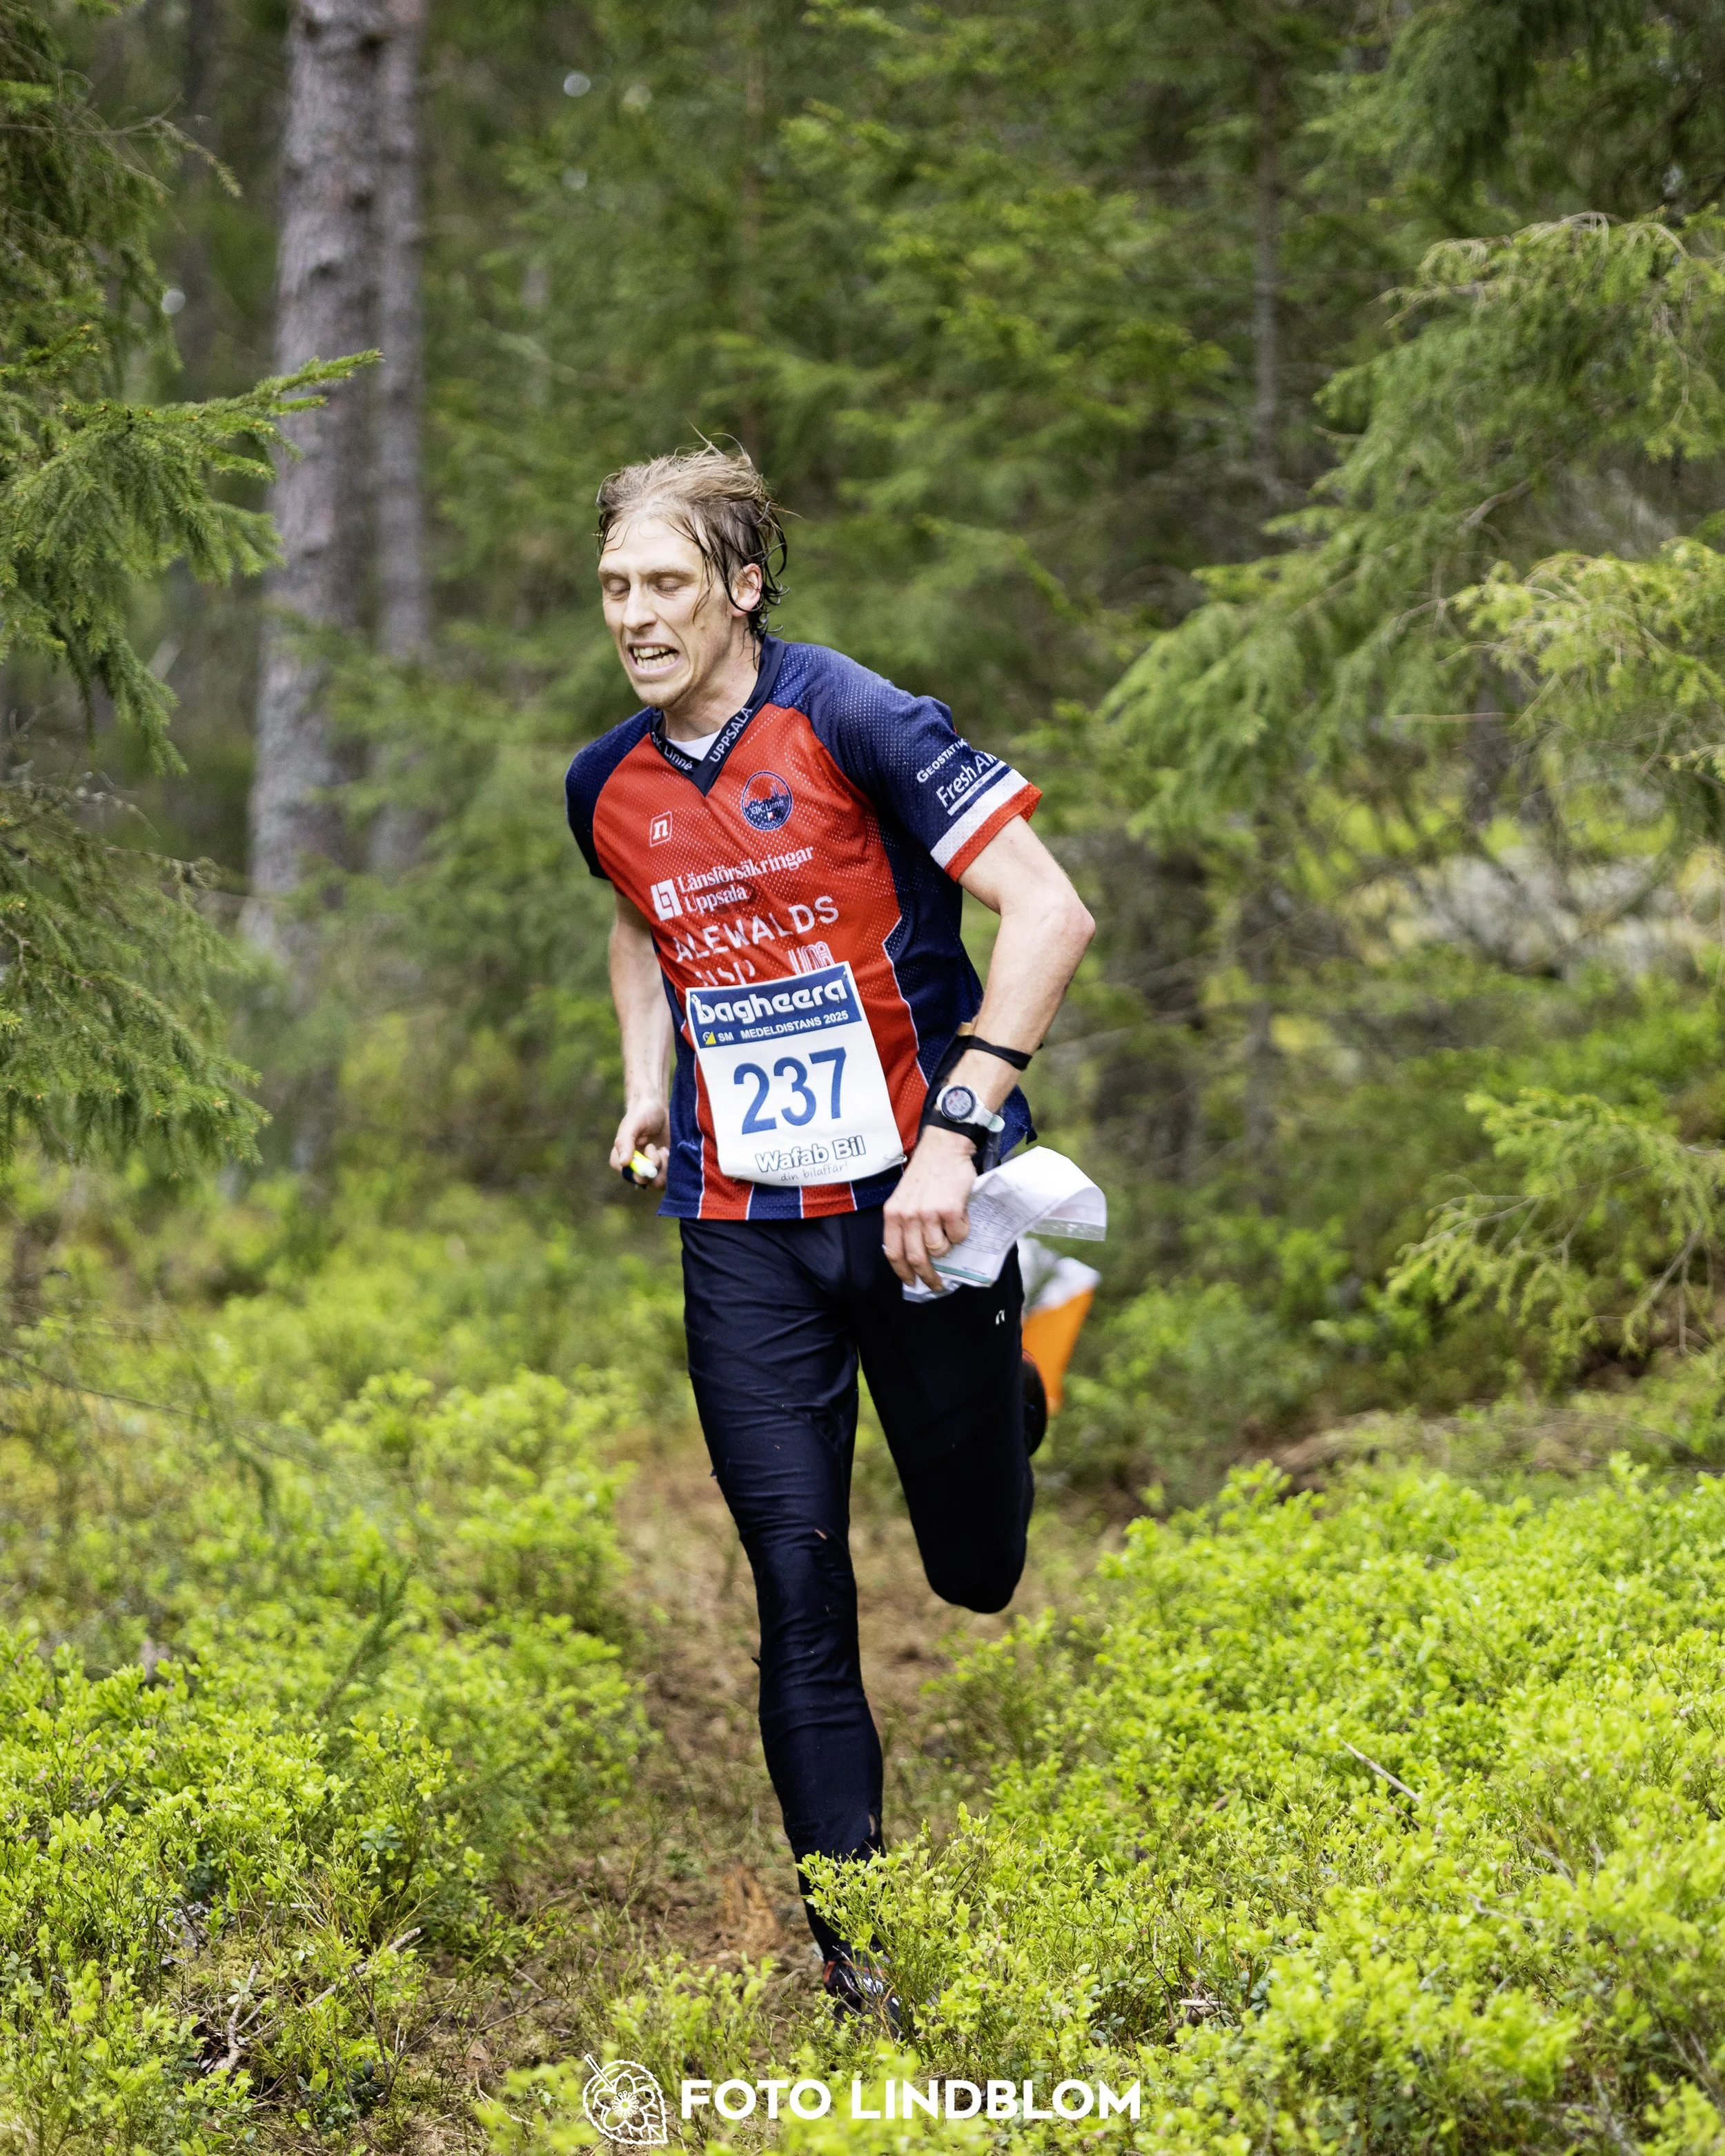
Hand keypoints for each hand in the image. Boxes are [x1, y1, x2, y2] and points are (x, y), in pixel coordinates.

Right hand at [610, 1099, 668, 1186]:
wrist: (658, 1109)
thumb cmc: (641, 1114)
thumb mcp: (632, 1125)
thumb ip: (626, 1142)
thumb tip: (623, 1162)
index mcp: (621, 1161)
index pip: (631, 1176)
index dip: (643, 1168)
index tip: (650, 1148)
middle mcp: (635, 1168)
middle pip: (647, 1181)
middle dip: (656, 1165)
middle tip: (659, 1149)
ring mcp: (650, 1170)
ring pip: (659, 1182)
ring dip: (665, 1165)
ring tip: (663, 1149)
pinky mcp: (664, 1169)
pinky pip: (670, 1178)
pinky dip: (672, 1166)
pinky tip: (668, 1151)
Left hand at [882, 1127, 976, 1289]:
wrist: (944, 1147)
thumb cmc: (926, 1172)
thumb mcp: (905, 1196)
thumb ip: (905, 1221)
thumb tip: (915, 1252)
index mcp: (893, 1213)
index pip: (893, 1252)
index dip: (902, 1272)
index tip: (911, 1283)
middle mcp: (908, 1215)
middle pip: (917, 1258)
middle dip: (928, 1276)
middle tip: (937, 1283)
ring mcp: (929, 1214)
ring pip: (940, 1249)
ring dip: (949, 1246)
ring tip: (951, 1231)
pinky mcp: (950, 1210)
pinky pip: (958, 1235)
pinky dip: (962, 1230)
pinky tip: (960, 1216)